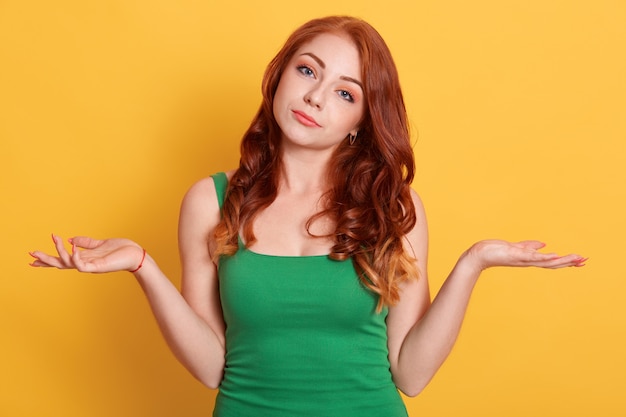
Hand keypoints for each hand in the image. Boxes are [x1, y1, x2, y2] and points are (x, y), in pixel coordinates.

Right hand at [29, 235, 145, 272]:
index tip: (32, 258)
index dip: (48, 259)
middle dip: (45, 260)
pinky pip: (82, 265)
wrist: (136, 255)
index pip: (62, 260)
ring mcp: (91, 266)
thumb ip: (85, 242)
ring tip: (54, 238)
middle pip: (60, 264)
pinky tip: (72, 247)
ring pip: (68, 263)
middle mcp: (85, 263)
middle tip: (31, 255)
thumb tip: (70, 239)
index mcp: (85, 258)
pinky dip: (75, 257)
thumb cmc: (121, 249)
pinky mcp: (98, 267)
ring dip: (59, 252)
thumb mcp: (100, 244)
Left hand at [464, 239, 586, 271]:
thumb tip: (544, 244)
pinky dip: (546, 258)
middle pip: (553, 264)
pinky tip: (556, 256)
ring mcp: (523, 260)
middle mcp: (528, 262)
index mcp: (530, 259)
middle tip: (585, 261)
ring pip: (547, 262)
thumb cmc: (496, 251)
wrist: (480, 255)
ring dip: (563, 260)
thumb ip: (530, 246)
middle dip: (569, 263)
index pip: (551, 262)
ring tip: (577, 259)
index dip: (566, 261)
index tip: (581, 261)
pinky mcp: (516, 255)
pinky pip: (534, 257)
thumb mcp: (516, 247)